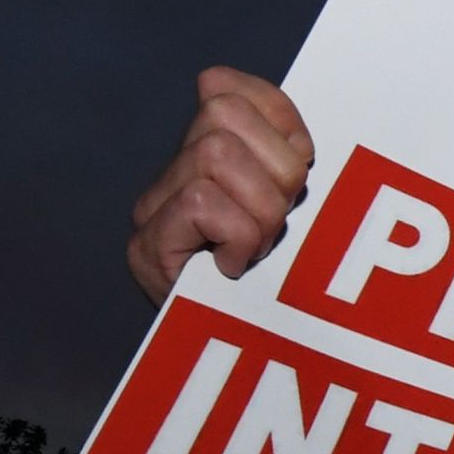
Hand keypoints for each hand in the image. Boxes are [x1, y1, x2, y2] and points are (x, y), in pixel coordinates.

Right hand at [128, 67, 314, 302]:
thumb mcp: (307, 211)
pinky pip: (203, 201)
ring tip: (258, 248)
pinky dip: (236, 235)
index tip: (299, 169)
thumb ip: (298, 162)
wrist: (244, 363)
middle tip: (277, 226)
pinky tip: (236, 265)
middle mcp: (171, 174)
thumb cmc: (288, 288)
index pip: (230, 90)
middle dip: (274, 174)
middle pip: (223, 117)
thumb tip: (301, 139)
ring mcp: (152, 209)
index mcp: (208, 154)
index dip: (278, 122)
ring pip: (215, 154)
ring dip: (258, 210)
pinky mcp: (147, 246)